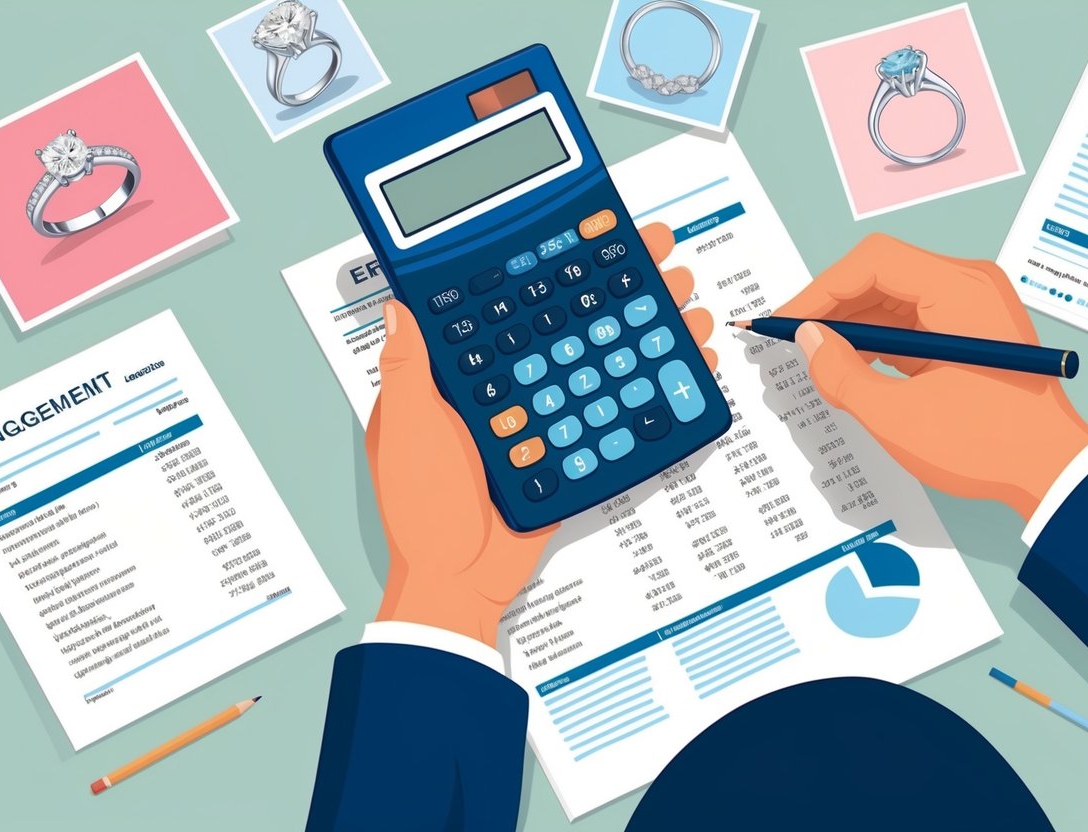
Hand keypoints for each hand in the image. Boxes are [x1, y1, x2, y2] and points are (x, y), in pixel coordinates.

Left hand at [366, 223, 713, 645]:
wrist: (459, 580)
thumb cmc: (423, 511)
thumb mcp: (409, 430)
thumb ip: (410, 370)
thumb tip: (401, 306)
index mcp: (467, 376)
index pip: (515, 304)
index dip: (552, 265)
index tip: (584, 231)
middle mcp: (513, 387)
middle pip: (574, 322)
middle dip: (623, 282)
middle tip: (661, 253)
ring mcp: (548, 416)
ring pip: (606, 360)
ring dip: (651, 327)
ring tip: (686, 300)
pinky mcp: (574, 447)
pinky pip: (618, 411)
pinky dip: (657, 388)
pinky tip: (687, 363)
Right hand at [779, 233, 1087, 519]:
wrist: (1053, 474)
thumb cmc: (990, 445)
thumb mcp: (898, 417)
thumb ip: (843, 375)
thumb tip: (808, 342)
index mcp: (960, 291)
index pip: (873, 263)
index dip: (820, 290)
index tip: (787, 323)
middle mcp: (969, 287)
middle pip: (882, 274)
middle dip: (832, 307)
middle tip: (793, 340)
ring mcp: (972, 309)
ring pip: (893, 298)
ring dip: (852, 325)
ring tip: (817, 358)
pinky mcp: (969, 332)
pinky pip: (911, 321)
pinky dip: (877, 340)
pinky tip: (852, 365)